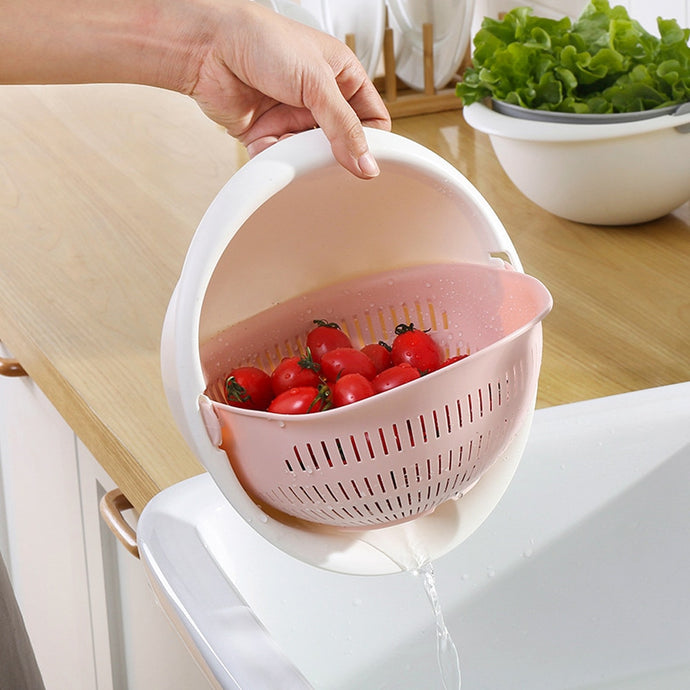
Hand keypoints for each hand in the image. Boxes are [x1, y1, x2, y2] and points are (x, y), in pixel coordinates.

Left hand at [187, 1, 390, 177]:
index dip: (373, 141)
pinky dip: (276, 157)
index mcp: (341, 76)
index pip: (372, 118)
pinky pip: (281, 160)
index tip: (367, 159)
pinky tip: (267, 138)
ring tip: (291, 139)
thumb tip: (366, 162)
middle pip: (342, 143)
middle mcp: (319, 98)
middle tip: (328, 157)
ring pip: (311, 156)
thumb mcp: (317, 82)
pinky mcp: (268, 133)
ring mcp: (292, 116)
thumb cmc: (262, 41)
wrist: (209, 48)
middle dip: (333, 153)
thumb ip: (344, 127)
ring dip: (302, 155)